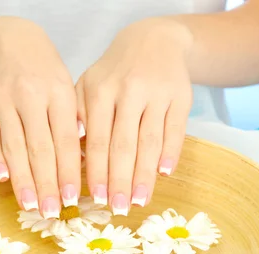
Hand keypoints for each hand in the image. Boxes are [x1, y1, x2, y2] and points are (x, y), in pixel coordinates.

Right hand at [0, 17, 80, 216]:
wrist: (5, 38)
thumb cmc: (43, 71)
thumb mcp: (65, 87)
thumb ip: (73, 121)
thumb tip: (85, 161)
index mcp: (59, 93)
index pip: (66, 141)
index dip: (69, 172)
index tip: (73, 199)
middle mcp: (31, 95)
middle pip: (40, 148)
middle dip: (47, 184)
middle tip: (52, 212)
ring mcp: (2, 98)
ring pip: (14, 146)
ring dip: (23, 179)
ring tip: (30, 205)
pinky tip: (3, 179)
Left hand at [76, 18, 192, 214]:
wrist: (154, 40)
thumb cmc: (114, 72)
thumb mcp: (88, 84)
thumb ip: (78, 116)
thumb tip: (77, 154)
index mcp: (101, 90)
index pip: (98, 139)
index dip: (97, 171)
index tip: (95, 198)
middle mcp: (129, 91)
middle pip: (124, 144)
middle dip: (120, 180)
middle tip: (119, 208)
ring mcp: (158, 94)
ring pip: (150, 141)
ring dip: (145, 174)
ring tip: (140, 201)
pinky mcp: (181, 96)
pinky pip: (176, 130)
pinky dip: (171, 153)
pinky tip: (165, 174)